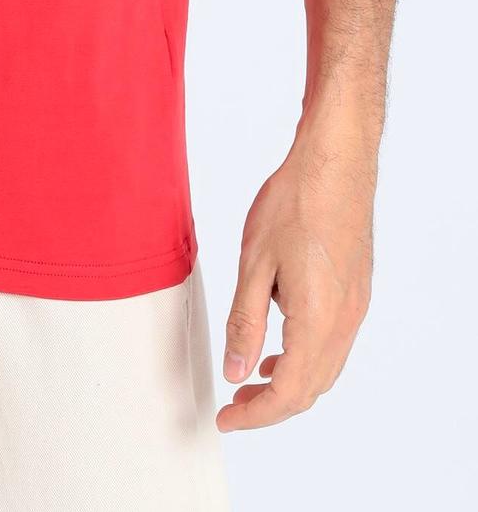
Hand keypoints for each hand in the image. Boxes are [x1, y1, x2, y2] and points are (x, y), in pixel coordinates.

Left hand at [217, 129, 374, 430]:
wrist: (335, 163)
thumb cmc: (295, 202)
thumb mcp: (255, 263)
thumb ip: (245, 322)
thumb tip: (236, 372)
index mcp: (318, 320)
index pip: (290, 393)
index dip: (256, 415)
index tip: (226, 419)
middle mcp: (345, 321)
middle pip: (311, 388)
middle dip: (271, 405)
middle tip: (233, 405)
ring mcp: (355, 307)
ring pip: (324, 367)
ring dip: (289, 382)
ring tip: (250, 379)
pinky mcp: (355, 291)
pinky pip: (332, 342)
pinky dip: (304, 356)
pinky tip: (279, 344)